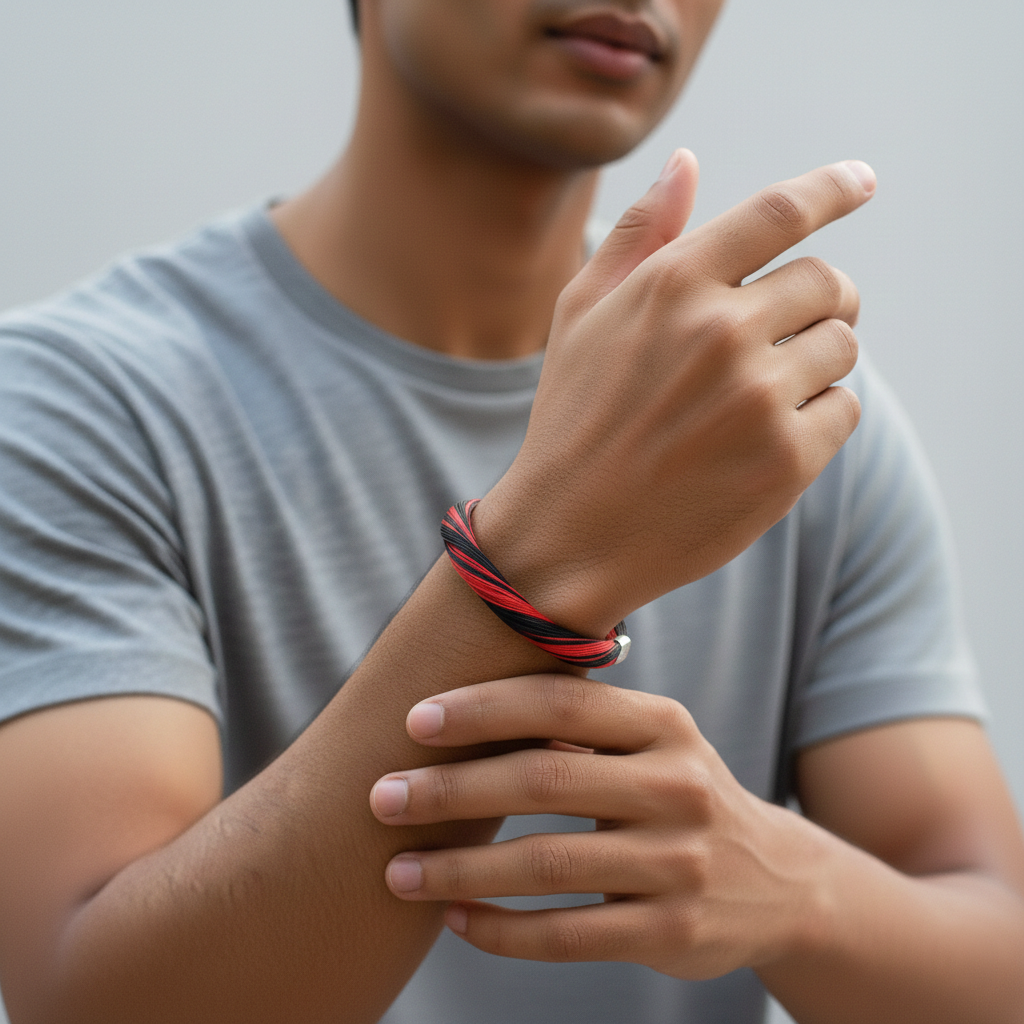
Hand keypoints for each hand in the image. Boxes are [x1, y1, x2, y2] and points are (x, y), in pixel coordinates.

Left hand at [369, 675, 828, 979]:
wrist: (776, 882)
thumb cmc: (678, 794)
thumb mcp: (653, 744)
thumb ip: (580, 725)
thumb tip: (461, 705)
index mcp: (664, 725)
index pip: (561, 703)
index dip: (483, 708)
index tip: (415, 721)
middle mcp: (676, 786)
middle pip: (543, 780)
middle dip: (451, 790)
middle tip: (382, 797)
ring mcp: (678, 862)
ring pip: (546, 864)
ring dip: (460, 868)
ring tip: (397, 871)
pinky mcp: (671, 932)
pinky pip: (567, 934)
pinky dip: (501, 929)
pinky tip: (455, 918)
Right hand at [474, 152, 874, 634]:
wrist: (570, 534)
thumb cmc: (574, 418)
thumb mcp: (580, 314)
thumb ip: (639, 234)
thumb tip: (687, 161)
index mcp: (673, 283)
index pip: (781, 213)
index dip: (832, 188)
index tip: (861, 180)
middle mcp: (723, 331)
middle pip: (828, 282)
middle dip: (820, 300)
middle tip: (791, 329)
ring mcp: (758, 398)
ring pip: (843, 347)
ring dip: (817, 361)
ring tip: (761, 395)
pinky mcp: (786, 460)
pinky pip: (844, 409)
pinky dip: (818, 417)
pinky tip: (763, 439)